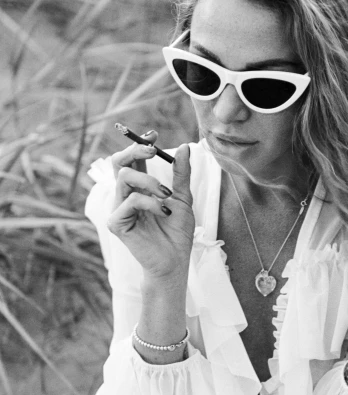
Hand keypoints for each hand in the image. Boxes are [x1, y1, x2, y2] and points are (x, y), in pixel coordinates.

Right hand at [107, 132, 194, 283]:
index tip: (154, 134)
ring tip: (167, 195)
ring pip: (124, 177)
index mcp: (139, 188)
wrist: (175, 260)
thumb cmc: (177, 232)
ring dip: (149, 182)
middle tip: (153, 151)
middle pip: (118, 162)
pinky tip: (163, 212)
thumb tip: (184, 147)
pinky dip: (150, 202)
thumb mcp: (183, 198)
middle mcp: (126, 195)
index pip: (134, 160)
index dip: (140, 144)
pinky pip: (129, 201)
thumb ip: (181, 174)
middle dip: (135, 151)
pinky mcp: (116, 223)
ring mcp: (118, 208)